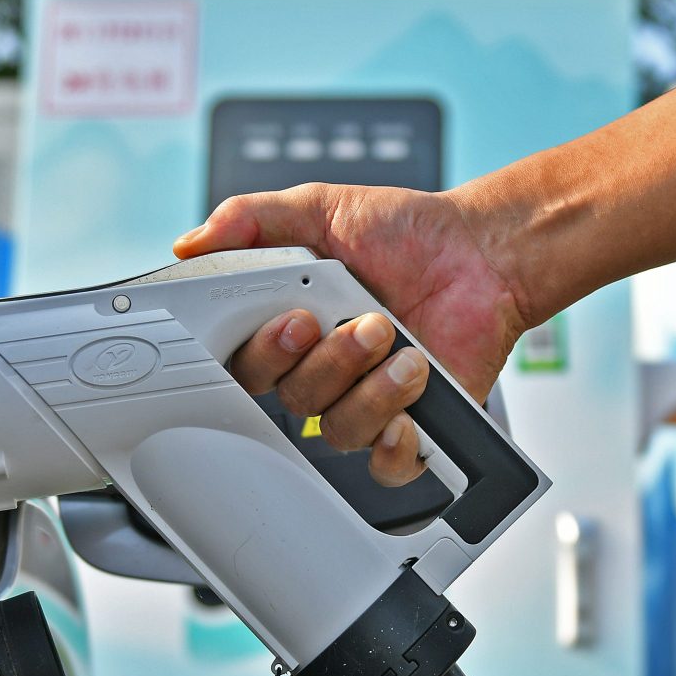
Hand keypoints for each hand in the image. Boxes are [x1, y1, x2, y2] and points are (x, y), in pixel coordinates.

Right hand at [174, 182, 528, 485]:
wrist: (483, 253)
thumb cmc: (406, 234)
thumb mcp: (322, 208)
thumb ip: (252, 220)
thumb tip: (192, 243)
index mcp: (293, 328)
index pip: (248, 366)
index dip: (263, 355)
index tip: (294, 320)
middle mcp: (325, 372)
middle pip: (292, 401)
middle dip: (327, 364)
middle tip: (362, 324)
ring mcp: (367, 402)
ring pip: (338, 431)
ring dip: (370, 391)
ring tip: (403, 347)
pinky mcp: (412, 428)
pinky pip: (385, 467)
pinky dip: (392, 448)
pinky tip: (408, 415)